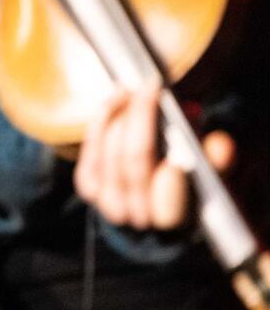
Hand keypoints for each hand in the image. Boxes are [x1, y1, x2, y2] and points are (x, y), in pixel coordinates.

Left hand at [73, 81, 234, 229]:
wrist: (153, 197)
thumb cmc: (189, 182)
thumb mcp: (210, 173)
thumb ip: (216, 162)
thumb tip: (221, 145)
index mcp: (175, 221)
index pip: (170, 209)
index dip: (171, 183)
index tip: (176, 148)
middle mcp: (138, 217)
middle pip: (135, 165)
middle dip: (142, 119)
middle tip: (151, 88)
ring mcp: (108, 201)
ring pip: (111, 151)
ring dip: (120, 114)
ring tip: (133, 88)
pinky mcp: (88, 184)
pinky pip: (92, 146)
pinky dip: (103, 119)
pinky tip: (116, 99)